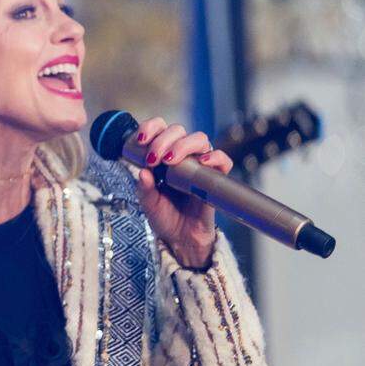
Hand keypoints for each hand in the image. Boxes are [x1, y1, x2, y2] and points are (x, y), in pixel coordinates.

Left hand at [136, 117, 233, 269]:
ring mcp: (199, 165)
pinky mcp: (214, 178)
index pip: (159, 129)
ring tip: (170, 161)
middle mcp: (181, 156)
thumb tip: (143, 173)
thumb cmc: (164, 216)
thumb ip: (144, 188)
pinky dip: (215, 157)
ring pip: (199, 139)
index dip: (151, 128)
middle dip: (163, 139)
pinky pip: (223, 161)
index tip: (141, 141)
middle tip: (154, 158)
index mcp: (162, 155)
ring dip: (183, 145)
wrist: (180, 238)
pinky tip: (203, 162)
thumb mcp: (147, 202)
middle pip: (178, 130)